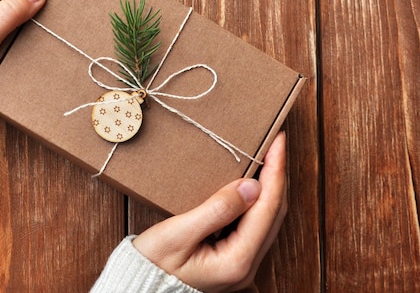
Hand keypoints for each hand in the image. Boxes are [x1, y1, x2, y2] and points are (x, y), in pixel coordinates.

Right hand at [133, 132, 287, 292]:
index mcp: (236, 261)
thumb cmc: (152, 264)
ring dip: (271, 186)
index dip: (275, 171)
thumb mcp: (178, 234)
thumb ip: (216, 210)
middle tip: (276, 141)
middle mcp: (247, 266)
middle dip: (277, 174)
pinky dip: (260, 200)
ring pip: (269, 219)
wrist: (141, 287)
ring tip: (268, 157)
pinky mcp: (236, 260)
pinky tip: (254, 183)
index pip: (267, 208)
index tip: (278, 141)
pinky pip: (257, 225)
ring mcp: (243, 265)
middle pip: (274, 213)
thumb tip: (251, 186)